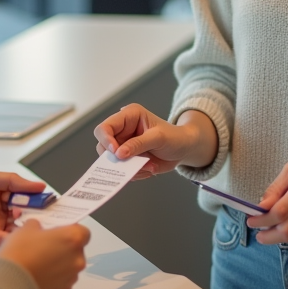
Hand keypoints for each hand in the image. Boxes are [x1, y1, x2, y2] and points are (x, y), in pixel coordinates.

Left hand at [0, 168, 46, 250]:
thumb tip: (38, 185)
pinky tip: (15, 231)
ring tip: (24, 219)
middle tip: (40, 210)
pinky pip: (7, 239)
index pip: (24, 193)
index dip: (36, 195)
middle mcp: (1, 207)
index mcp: (1, 191)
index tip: (48, 197)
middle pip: (25, 210)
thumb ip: (13, 180)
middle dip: (33, 210)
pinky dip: (13, 237)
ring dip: (24, 223)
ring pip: (19, 225)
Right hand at [0, 220, 90, 288]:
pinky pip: (62, 283)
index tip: (58, 233)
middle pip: (76, 251)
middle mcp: (77, 258)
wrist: (10, 284)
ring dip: (58, 265)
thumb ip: (36, 226)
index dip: (71, 232)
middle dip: (63, 249)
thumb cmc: (20, 252)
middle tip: (44, 248)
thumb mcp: (25, 230)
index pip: (83, 232)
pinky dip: (53, 280)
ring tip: (38, 265)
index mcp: (72, 239)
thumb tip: (36, 228)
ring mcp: (72, 277)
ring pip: (69, 267)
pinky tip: (38, 278)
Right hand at [93, 104, 212, 178]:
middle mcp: (123, 129)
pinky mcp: (128, 158)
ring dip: (129, 167)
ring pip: (112, 161)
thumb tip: (119, 154)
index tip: (116, 153)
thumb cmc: (174, 137)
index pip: (105, 127)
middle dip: (119, 158)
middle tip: (137, 163)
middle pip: (103, 146)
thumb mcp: (159, 138)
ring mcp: (124, 144)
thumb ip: (138, 144)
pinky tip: (149, 168)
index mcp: (129, 116)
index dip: (106, 140)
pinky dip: (134, 173)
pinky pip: (122, 169)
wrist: (184, 149)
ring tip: (149, 166)